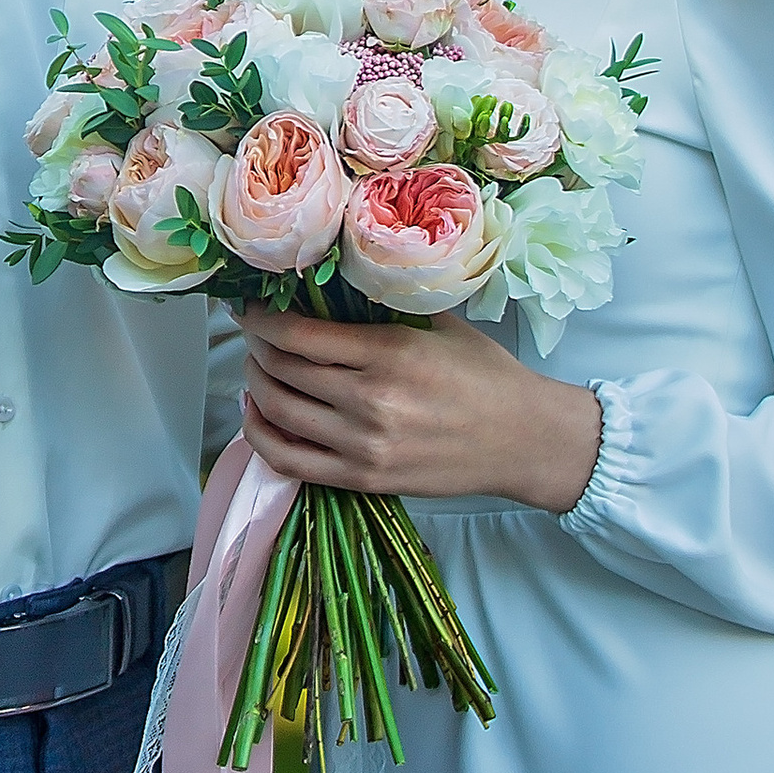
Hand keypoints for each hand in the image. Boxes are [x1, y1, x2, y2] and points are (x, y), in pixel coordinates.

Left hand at [241, 306, 601, 517]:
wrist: (524, 440)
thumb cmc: (485, 376)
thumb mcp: (438, 326)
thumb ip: (382, 311)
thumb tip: (326, 293)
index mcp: (389, 353)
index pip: (298, 335)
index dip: (261, 320)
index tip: (249, 309)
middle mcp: (371, 400)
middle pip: (282, 370)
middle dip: (256, 348)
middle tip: (255, 335)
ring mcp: (364, 445)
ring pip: (279, 413)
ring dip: (255, 386)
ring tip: (257, 369)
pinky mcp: (364, 479)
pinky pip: (291, 462)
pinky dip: (262, 437)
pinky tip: (259, 415)